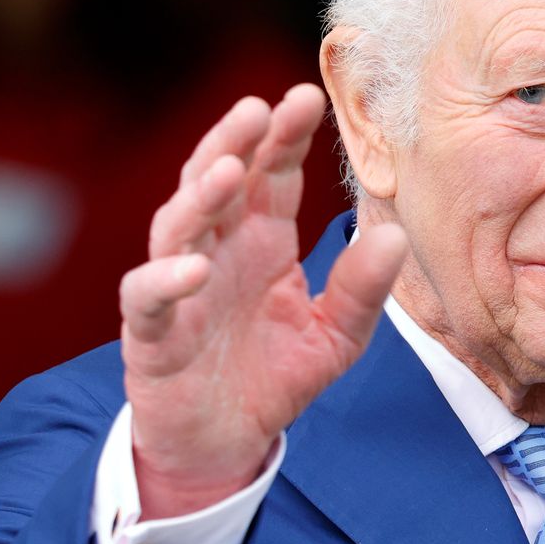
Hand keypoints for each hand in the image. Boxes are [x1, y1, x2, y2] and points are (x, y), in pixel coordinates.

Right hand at [120, 84, 406, 518]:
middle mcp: (216, 251)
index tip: (307, 98)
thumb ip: (361, 292)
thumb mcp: (334, 339)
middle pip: (217, 181)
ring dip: (199, 196)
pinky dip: (166, 281)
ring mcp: (178, 288)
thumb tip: (395, 238)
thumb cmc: (272, 380)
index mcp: (262, 242)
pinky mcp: (151, 334)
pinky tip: (193, 269)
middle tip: (259, 108)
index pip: (272, 176)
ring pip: (177, 226)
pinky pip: (149, 298)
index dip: (285, 138)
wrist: (222, 445)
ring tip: (228, 169)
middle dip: (235, 142)